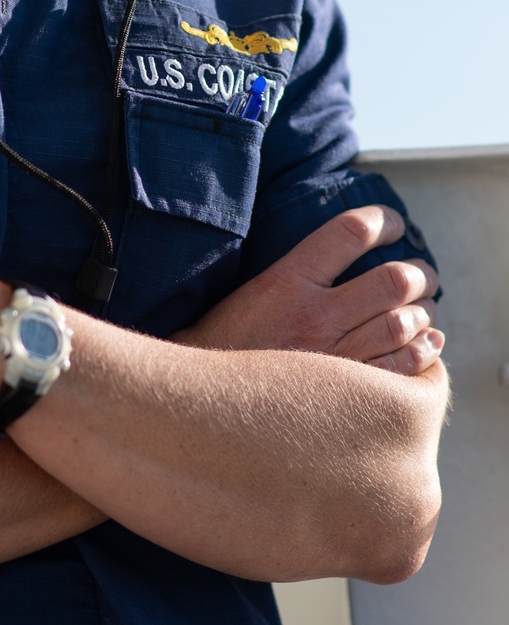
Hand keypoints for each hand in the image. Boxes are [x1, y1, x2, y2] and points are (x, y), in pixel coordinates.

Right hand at [172, 206, 442, 375]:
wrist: (197, 404)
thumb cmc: (221, 347)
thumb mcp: (250, 294)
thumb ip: (295, 274)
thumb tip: (339, 255)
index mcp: (286, 282)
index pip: (350, 232)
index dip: (383, 220)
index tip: (395, 223)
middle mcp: (314, 317)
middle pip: (392, 279)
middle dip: (419, 273)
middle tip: (423, 274)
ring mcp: (332, 359)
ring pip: (401, 324)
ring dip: (423, 312)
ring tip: (424, 308)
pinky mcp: (343, 398)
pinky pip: (400, 371)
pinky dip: (422, 354)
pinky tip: (426, 344)